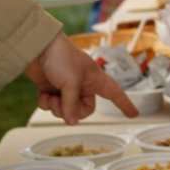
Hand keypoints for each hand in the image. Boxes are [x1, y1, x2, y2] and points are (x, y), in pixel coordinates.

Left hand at [23, 33, 137, 123]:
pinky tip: (43, 93)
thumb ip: (72, 105)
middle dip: (70, 110)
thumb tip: (72, 122)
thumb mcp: (70, 82)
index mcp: (95, 79)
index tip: (133, 114)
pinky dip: (46, 102)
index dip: (125, 104)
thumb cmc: (61, 56)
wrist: (37, 46)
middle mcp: (83, 85)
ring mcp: (67, 88)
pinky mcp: (52, 89)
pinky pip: (51, 106)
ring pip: (65, 110)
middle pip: (83, 110)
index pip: (115, 94)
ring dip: (56, 107)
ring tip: (51, 96)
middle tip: (61, 103)